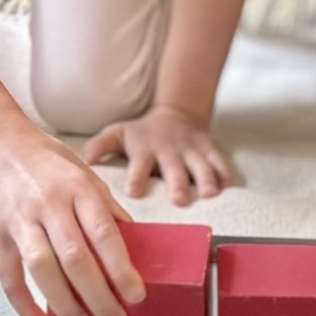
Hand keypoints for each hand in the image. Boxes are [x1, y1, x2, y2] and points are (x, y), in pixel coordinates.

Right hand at [0, 114, 145, 315]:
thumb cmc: (44, 160)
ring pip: (42, 269)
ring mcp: (19, 220)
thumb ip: (106, 209)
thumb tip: (133, 245)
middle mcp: (49, 204)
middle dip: (98, 296)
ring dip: (64, 305)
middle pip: (75, 258)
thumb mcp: (84, 173)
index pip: (104, 234)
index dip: (121, 268)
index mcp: (78, 187)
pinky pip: (9, 277)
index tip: (137, 296)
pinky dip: (25, 305)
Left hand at [82, 102, 230, 206]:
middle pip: (174, 168)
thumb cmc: (142, 133)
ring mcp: (192, 150)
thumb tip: (85, 161)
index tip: (134, 193)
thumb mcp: (118, 133)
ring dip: (205, 180)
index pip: (139, 164)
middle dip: (177, 183)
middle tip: (179, 200)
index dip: (137, 178)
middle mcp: (169, 150)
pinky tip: (229, 188)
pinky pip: (220, 162)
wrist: (177, 114)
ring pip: (201, 166)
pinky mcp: (209, 150)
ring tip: (210, 195)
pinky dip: (225, 175)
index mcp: (145, 149)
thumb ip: (100, 146)